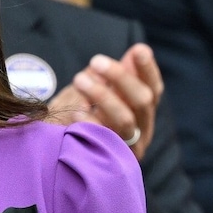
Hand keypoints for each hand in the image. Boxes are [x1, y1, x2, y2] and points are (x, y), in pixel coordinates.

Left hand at [50, 43, 162, 160]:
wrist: (58, 154)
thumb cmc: (81, 115)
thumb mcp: (99, 91)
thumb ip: (118, 75)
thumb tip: (137, 51)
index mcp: (143, 113)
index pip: (154, 89)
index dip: (148, 69)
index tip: (138, 50)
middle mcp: (142, 131)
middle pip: (143, 101)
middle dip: (120, 77)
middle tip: (95, 61)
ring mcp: (128, 149)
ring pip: (125, 120)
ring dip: (102, 95)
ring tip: (79, 79)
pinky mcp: (111, 163)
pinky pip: (104, 140)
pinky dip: (90, 122)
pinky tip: (75, 110)